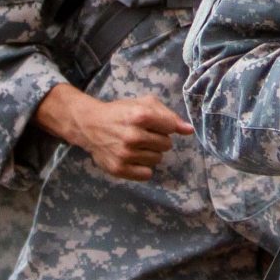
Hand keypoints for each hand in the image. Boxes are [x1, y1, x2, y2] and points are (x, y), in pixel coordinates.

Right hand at [39, 87, 194, 180]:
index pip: (171, 127)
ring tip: (137, 145)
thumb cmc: (120, 113)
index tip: (157, 125)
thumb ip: (169, 115)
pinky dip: (143, 167)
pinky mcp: (119, 169)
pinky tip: (133, 158)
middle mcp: (133, 136)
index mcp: (140, 115)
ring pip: (158, 159)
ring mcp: (125, 154)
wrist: (90, 125)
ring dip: (151, 153)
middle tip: (144, 135)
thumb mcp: (144, 104)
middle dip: (159, 140)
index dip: (167, 126)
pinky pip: (146, 174)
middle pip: (166, 145)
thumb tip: (189, 130)